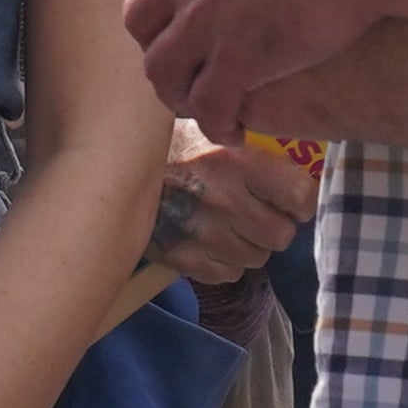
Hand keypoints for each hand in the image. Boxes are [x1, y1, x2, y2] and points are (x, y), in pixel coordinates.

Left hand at [125, 0, 407, 138]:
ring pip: (163, 65)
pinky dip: (212, 118)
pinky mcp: (244, 55)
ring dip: (174, 86)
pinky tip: (229, 128)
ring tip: (194, 102)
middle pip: (141, 13)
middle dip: (154, 36)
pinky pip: (209, 101)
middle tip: (174, 51)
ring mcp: (209, 15)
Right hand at [146, 118, 318, 285]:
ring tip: (222, 223)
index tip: (287, 198)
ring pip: (257, 258)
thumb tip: (297, 175)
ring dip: (246, 244)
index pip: (301, 197)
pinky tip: (205, 239)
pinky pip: (229, 273)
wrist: (106, 167)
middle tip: (250, 211)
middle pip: (281, 235)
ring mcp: (202, 233)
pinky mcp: (183, 258)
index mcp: (234, 161)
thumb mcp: (210, 134)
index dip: (298, 201)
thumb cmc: (166, 148)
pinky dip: (223, 261)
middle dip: (270, 226)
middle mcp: (223, 199)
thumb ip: (252, 153)